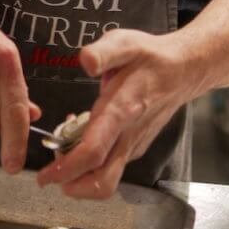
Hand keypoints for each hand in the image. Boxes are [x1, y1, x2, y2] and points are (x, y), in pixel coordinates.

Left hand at [36, 28, 196, 198]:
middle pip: (102, 180)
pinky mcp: (135, 148)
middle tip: (49, 173)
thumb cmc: (150, 57)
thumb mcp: (125, 43)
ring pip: (107, 179)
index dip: (67, 168)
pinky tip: (81, 140)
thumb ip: (103, 52)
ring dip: (80, 177)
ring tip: (63, 152)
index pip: (94, 150)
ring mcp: (133, 144)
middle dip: (72, 186)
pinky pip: (112, 167)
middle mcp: (128, 134)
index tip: (45, 176)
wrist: (183, 70)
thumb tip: (86, 61)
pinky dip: (92, 165)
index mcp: (121, 110)